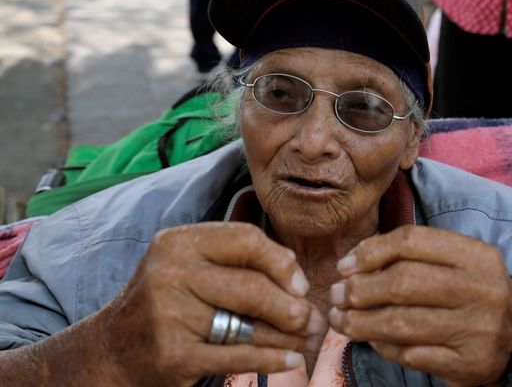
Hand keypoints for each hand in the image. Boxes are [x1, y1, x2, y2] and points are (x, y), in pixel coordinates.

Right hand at [97, 222, 323, 386]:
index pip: (246, 240)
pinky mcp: (174, 355)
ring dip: (288, 336)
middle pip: (252, 286)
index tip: (300, 284)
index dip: (282, 262)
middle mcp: (170, 273)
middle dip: (292, 306)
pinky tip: (290, 359)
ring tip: (307, 339)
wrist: (111, 351)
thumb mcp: (188, 267)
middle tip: (312, 319)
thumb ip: (234, 262)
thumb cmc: (165, 303)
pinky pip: (237, 356)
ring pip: (248, 325)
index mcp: (177, 243)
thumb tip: (295, 276)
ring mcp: (169, 315)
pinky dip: (271, 360)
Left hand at [328, 225, 511, 386]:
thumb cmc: (471, 290)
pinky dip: (384, 348)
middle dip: (359, 290)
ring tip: (341, 320)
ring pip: (403, 324)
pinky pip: (412, 356)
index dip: (371, 251)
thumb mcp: (456, 262)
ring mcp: (477, 329)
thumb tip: (352, 263)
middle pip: (403, 283)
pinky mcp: (469, 363)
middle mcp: (480, 289)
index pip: (412, 241)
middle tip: (337, 295)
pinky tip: (371, 340)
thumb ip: (412, 256)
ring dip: (361, 323)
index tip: (345, 266)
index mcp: (476, 256)